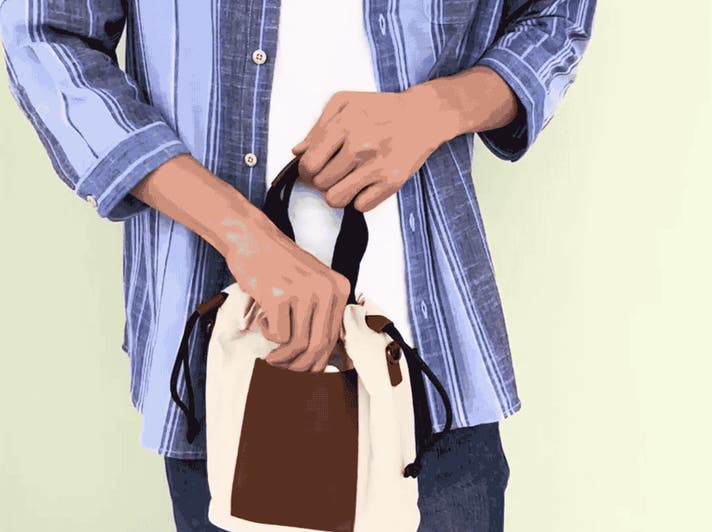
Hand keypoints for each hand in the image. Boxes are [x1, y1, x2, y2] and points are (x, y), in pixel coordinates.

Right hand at [222, 212, 350, 371]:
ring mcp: (304, 292)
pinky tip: (263, 320)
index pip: (333, 337)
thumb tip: (317, 359)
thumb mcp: (312, 284)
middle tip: (284, 370)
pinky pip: (277, 335)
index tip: (305, 372)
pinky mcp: (279, 295)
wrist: (253, 239)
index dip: (318, 361)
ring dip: (281, 357)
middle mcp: (326, 289)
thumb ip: (319, 314)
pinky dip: (267, 335)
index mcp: (339, 288)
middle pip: (318, 345)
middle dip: (300, 366)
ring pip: (298, 344)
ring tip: (270, 356)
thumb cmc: (278, 264)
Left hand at [290, 89, 446, 211]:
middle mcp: (360, 146)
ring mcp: (377, 166)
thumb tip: (298, 151)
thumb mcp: (345, 103)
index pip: (309, 163)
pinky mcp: (392, 182)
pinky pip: (361, 206)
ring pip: (336, 199)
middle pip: (320, 183)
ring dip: (337, 193)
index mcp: (345, 125)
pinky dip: (360, 199)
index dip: (306, 170)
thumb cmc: (382, 109)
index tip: (312, 169)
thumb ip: (318, 126)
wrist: (423, 115)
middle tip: (333, 172)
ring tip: (346, 181)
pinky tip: (365, 184)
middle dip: (322, 180)